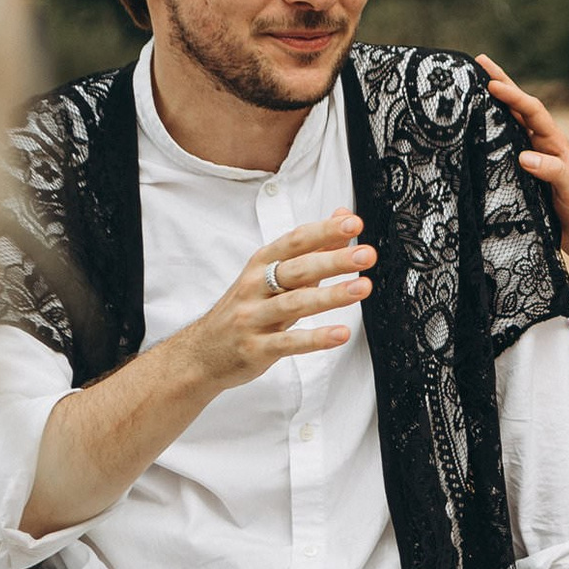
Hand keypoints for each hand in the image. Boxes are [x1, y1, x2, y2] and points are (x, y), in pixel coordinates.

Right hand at [171, 211, 371, 390]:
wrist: (202, 352)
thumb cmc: (247, 308)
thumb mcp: (274, 275)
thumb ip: (313, 249)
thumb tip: (342, 217)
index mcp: (261, 264)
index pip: (295, 241)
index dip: (324, 231)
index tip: (353, 222)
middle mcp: (255, 287)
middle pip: (297, 269)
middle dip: (333, 260)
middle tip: (366, 254)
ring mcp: (253, 318)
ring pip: (294, 304)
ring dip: (331, 296)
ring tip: (363, 288)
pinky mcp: (255, 348)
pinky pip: (288, 343)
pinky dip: (316, 338)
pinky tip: (341, 334)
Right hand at [477, 54, 568, 251]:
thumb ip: (553, 173)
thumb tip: (524, 156)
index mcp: (554, 142)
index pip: (533, 111)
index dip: (514, 96)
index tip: (492, 84)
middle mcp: (540, 143)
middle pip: (518, 107)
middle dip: (501, 82)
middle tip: (478, 61)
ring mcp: (528, 154)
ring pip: (507, 122)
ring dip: (490, 102)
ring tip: (470, 81)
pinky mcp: (518, 169)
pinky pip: (500, 144)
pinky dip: (486, 130)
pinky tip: (470, 124)